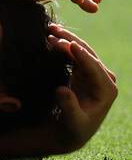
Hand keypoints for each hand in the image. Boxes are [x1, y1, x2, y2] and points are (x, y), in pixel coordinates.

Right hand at [47, 24, 117, 150]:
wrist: (70, 130)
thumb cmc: (73, 128)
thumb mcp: (72, 121)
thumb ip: (69, 106)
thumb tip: (61, 90)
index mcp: (107, 90)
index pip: (95, 68)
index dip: (82, 55)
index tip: (69, 44)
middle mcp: (104, 79)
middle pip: (89, 55)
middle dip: (72, 42)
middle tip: (53, 32)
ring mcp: (94, 73)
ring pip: (81, 51)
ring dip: (66, 39)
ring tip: (50, 29)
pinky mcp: (83, 71)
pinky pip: (74, 54)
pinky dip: (63, 45)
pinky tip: (50, 36)